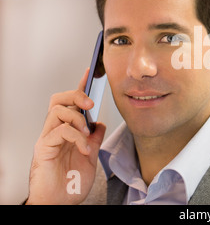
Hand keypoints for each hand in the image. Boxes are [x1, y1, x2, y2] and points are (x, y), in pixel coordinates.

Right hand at [26, 69, 106, 204]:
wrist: (61, 203)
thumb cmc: (71, 183)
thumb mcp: (90, 157)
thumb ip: (94, 139)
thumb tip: (100, 123)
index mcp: (67, 131)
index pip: (71, 103)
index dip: (80, 86)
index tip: (90, 72)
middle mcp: (55, 131)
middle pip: (59, 99)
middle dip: (76, 94)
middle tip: (90, 103)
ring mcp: (48, 138)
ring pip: (57, 110)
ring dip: (77, 117)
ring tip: (86, 132)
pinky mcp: (44, 148)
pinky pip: (59, 131)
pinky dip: (76, 137)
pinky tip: (84, 148)